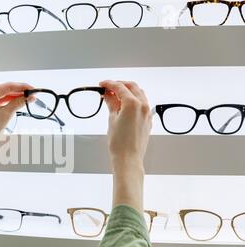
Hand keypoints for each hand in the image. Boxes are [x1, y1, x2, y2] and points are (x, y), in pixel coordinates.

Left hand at [0, 82, 33, 160]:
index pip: (8, 86)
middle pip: (5, 88)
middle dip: (19, 92)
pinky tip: (17, 101)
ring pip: (2, 93)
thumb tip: (29, 97)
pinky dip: (7, 100)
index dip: (23, 87)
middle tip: (32, 95)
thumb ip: (18, 103)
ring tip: (27, 99)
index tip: (33, 89)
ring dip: (14, 96)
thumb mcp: (6, 115)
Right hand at [100, 80, 151, 213]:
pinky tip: (123, 105)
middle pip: (131, 86)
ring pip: (139, 94)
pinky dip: (133, 100)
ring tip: (114, 96)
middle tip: (107, 88)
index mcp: (132, 103)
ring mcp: (147, 112)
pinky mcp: (148, 120)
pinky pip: (142, 103)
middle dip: (119, 85)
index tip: (102, 84)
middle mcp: (142, 105)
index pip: (119, 87)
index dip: (109, 84)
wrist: (128, 159)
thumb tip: (108, 95)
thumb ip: (111, 104)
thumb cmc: (119, 143)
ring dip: (127, 91)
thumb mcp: (112, 120)